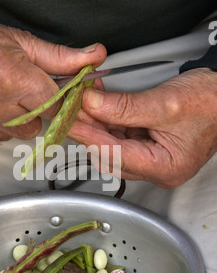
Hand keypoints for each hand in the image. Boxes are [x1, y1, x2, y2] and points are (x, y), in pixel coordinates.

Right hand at [0, 7, 105, 140]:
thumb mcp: (13, 38)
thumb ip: (57, 56)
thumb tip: (93, 57)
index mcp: (12, 77)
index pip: (56, 106)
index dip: (58, 100)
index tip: (54, 95)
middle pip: (37, 124)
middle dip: (34, 108)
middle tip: (18, 89)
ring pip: (13, 134)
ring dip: (12, 119)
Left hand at [69, 68, 216, 187]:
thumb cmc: (212, 102)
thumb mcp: (165, 103)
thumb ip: (124, 107)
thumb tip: (92, 104)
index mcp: (164, 168)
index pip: (115, 154)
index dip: (89, 135)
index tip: (71, 120)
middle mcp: (157, 169)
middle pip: (110, 153)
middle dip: (90, 130)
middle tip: (72, 109)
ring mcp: (153, 159)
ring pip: (113, 145)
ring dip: (98, 124)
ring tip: (84, 103)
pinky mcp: (151, 147)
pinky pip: (123, 137)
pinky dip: (110, 121)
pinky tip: (100, 105)